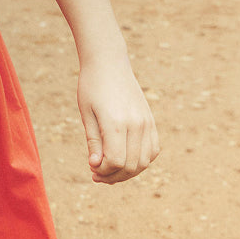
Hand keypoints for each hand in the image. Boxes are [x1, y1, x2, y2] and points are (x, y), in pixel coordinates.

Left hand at [77, 52, 159, 183]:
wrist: (109, 63)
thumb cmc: (91, 86)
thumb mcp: (86, 114)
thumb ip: (93, 141)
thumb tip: (96, 166)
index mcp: (116, 123)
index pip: (115, 161)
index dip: (103, 170)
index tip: (91, 167)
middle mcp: (136, 124)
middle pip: (131, 165)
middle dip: (113, 175)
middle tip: (97, 174)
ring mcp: (147, 123)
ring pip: (144, 161)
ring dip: (128, 171)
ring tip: (110, 169)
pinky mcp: (151, 121)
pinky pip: (152, 150)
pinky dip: (141, 160)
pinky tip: (125, 158)